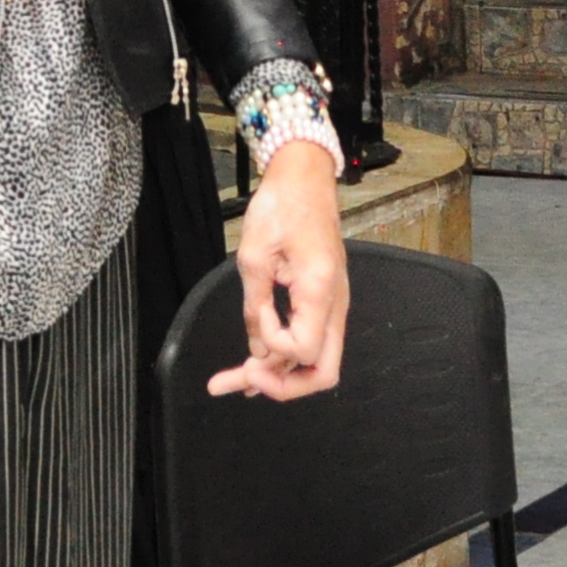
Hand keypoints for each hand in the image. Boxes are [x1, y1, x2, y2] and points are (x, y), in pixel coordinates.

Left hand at [208, 143, 345, 400]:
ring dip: (277, 375)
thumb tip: (257, 348)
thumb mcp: (254, 255)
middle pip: (323, 372)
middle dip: (285, 387)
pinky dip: (280, 356)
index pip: (304, 349)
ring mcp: (331, 305)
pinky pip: (307, 339)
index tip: (254, 329)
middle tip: (245, 383)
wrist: (304, 179)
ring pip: (314, 361)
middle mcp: (334, 304)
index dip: (274, 349)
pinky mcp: (321, 301)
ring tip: (231, 382)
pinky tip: (252, 365)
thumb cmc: (282, 206)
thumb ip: (256, 306)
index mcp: (321, 290)